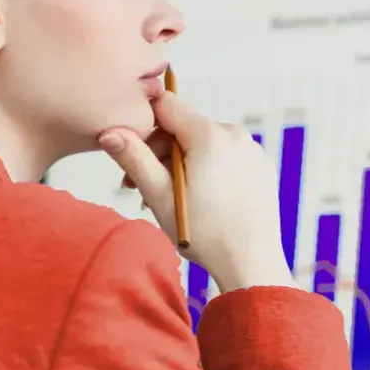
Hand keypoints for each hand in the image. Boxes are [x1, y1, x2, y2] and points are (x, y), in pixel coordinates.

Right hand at [98, 92, 295, 294]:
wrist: (252, 263)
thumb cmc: (205, 233)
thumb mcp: (160, 195)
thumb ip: (134, 159)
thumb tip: (109, 132)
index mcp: (209, 135)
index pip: (167, 106)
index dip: (144, 127)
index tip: (134, 156)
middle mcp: (234, 134)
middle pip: (185, 127)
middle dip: (160, 152)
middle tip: (141, 188)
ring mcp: (251, 150)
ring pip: (204, 143)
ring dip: (181, 164)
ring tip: (170, 199)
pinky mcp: (260, 166)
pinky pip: (224, 156)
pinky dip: (206, 170)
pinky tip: (199, 200)